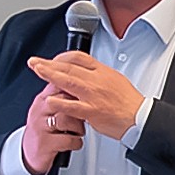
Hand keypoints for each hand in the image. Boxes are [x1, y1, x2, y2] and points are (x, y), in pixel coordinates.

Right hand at [13, 78, 84, 174]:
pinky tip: (75, 142)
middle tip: (85, 114)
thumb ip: (61, 95)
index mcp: (42, 99)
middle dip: (79, 108)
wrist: (29, 152)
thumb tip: (80, 81)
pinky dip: (76, 142)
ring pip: (67, 119)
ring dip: (79, 127)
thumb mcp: (48, 108)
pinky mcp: (44, 144)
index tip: (86, 91)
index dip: (74, 87)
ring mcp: (41, 127)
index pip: (58, 84)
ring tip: (79, 131)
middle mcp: (40, 111)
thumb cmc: (44, 128)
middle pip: (63, 100)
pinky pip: (68, 140)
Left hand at [25, 51, 147, 147]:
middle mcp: (96, 81)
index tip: (53, 59)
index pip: (79, 57)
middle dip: (49, 63)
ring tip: (37, 71)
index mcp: (102, 71)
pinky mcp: (91, 111)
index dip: (62, 57)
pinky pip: (71, 106)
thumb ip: (98, 75)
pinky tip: (49, 100)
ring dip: (49, 75)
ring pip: (67, 81)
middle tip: (34, 61)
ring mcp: (92, 95)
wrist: (139, 118)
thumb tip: (86, 71)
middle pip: (68, 67)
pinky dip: (59, 102)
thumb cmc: (128, 102)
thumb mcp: (115, 79)